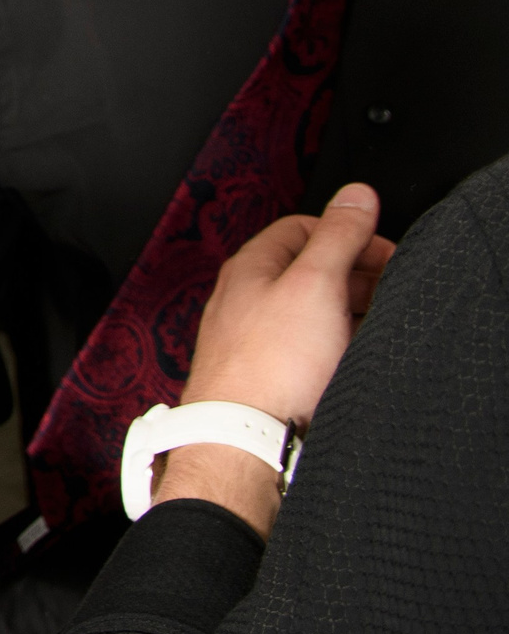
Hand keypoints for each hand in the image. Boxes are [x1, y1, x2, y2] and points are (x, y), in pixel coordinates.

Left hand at [152, 185, 392, 536]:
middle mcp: (245, 299)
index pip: (304, 227)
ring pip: (310, 310)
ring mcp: (252, 338)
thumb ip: (338, 236)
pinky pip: (307, 348)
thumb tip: (356, 195)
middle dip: (355, 274)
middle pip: (308, 268)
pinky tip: (352, 361)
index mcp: (250, 267)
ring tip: (375, 327)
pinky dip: (335, 345)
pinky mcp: (266, 375)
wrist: (245, 439)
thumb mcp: (315, 284)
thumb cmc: (269, 366)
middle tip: (388, 292)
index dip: (349, 234)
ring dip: (348, 312)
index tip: (385, 254)